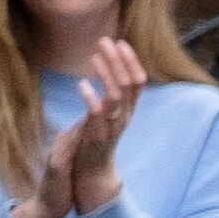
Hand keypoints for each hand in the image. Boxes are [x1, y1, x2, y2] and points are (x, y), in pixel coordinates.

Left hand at [54, 44, 143, 216]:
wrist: (90, 177)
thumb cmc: (93, 144)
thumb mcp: (103, 118)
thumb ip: (108, 100)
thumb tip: (106, 76)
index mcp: (127, 111)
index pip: (136, 81)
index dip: (130, 61)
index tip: (120, 42)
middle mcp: (124, 117)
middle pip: (130, 83)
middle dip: (119, 60)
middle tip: (107, 40)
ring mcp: (113, 127)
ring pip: (117, 95)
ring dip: (107, 73)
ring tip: (95, 55)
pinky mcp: (98, 137)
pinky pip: (97, 115)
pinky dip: (91, 98)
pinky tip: (82, 84)